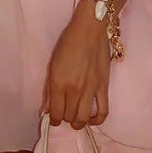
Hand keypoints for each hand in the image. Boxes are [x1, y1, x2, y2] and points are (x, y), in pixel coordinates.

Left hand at [41, 8, 110, 129]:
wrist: (90, 30)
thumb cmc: (67, 43)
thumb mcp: (52, 64)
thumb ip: (49, 88)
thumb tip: (47, 108)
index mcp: (58, 82)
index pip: (55, 112)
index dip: (53, 119)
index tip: (52, 118)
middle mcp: (74, 89)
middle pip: (69, 117)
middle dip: (64, 118)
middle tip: (63, 113)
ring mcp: (90, 90)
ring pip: (83, 118)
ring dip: (78, 122)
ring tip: (75, 119)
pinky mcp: (104, 88)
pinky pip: (103, 112)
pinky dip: (97, 120)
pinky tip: (91, 119)